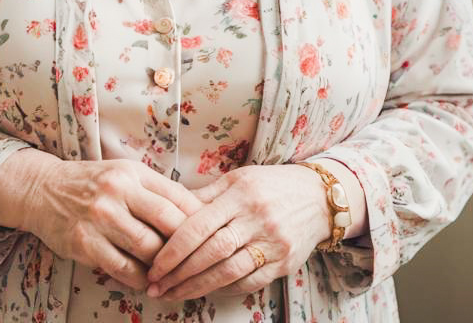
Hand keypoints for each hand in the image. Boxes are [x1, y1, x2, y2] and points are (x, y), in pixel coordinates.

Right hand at [22, 158, 204, 292]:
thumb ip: (155, 191)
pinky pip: (124, 269)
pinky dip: (141, 279)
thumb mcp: (124, 174)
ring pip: (149, 249)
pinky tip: (148, 281)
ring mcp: (101, 218)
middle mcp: (118, 191)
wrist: (43, 190)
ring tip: (176, 275)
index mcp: (132, 172)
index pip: (178, 197)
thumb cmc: (92, 183)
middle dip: (187, 246)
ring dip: (165, 267)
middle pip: (169, 224)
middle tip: (200, 260)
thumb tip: (197, 212)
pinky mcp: (85, 243)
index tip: (212, 234)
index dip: (199, 219)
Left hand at [145, 164, 330, 300]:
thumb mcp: (237, 179)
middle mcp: (255, 219)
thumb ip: (205, 196)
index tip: (154, 265)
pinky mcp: (284, 263)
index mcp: (239, 195)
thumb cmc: (270, 185)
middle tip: (156, 286)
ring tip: (174, 294)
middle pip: (211, 252)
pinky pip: (249, 282)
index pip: (199, 225)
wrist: (318, 197)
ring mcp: (272, 243)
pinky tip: (206, 291)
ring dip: (197, 287)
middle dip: (179, 273)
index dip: (173, 249)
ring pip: (229, 271)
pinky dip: (225, 289)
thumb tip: (169, 208)